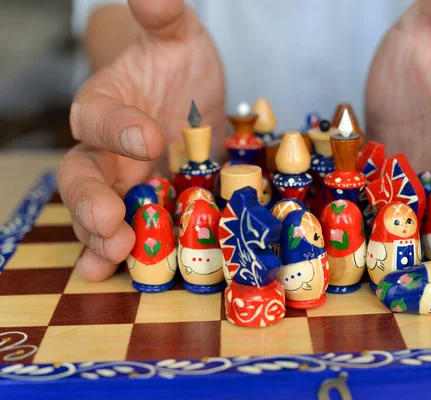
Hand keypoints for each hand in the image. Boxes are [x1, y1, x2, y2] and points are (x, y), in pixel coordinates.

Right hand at [57, 0, 225, 280]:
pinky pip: (123, 233)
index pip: (97, 117)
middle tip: (109, 221)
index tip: (148, 138)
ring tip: (111, 257)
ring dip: (99, 236)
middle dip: (90, 200)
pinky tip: (108, 273)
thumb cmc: (179, 66)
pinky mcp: (146, 207)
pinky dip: (112, 254)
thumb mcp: (179, 37)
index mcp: (105, 105)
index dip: (117, 130)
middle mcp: (105, 150)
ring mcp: (123, 184)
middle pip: (81, 176)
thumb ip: (164, 16)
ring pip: (97, 212)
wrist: (192, 99)